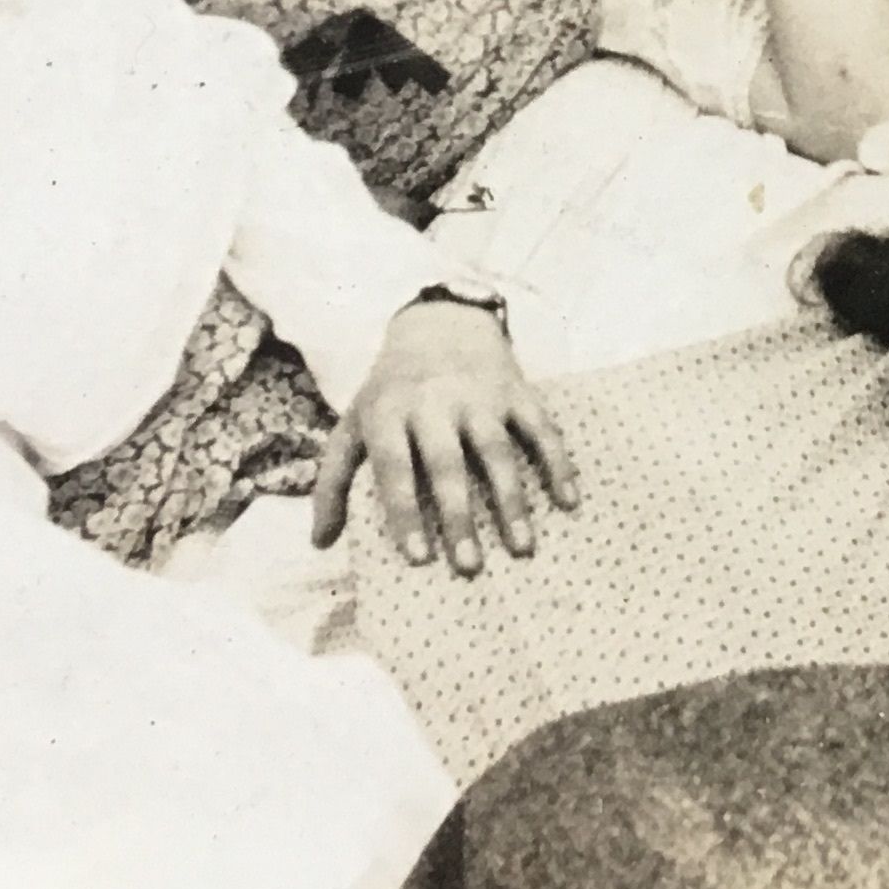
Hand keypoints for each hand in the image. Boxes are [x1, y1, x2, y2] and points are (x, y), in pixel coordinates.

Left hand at [311, 298, 579, 572]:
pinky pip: (540, 429)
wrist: (440, 322)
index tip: (418, 558)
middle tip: (470, 567)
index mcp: (389, 412)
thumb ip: (334, 481)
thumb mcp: (353, 424)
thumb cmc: (391, 389)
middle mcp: (433, 403)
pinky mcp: (516, 390)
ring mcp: (479, 396)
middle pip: (447, 464)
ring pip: (497, 450)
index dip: (405, 512)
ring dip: (511, 499)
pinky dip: (557, 463)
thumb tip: (320, 543)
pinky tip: (568, 501)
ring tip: (522, 547)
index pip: (394, 467)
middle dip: (459, 516)